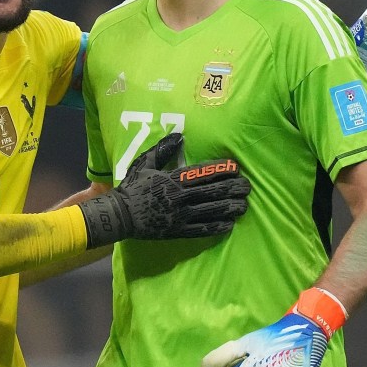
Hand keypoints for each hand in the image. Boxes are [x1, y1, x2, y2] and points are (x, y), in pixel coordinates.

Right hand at [78, 133, 250, 247]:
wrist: (119, 216)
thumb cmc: (132, 187)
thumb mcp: (144, 163)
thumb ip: (162, 149)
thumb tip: (180, 136)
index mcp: (173, 179)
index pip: (203, 172)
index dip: (222, 170)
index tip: (236, 168)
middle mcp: (181, 197)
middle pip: (213, 191)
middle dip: (233, 189)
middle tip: (247, 187)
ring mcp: (181, 215)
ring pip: (212, 211)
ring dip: (230, 208)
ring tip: (244, 205)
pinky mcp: (178, 231)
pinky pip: (201, 229)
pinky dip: (217, 227)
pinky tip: (230, 224)